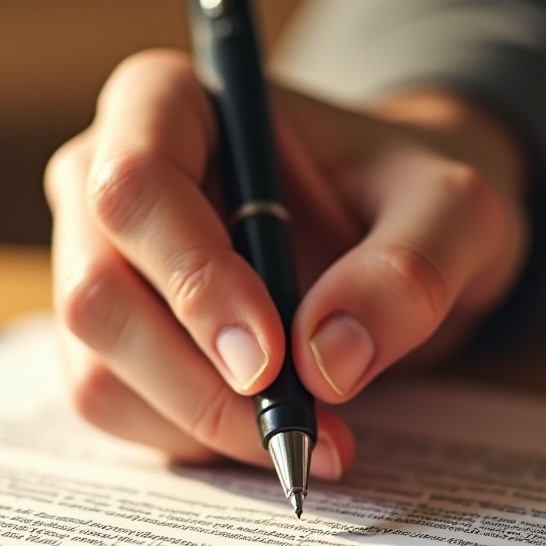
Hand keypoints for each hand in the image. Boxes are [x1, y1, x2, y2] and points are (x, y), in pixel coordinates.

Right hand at [45, 49, 527, 475]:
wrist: (385, 235)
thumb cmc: (403, 199)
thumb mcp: (453, 212)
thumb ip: (410, 269)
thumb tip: (326, 360)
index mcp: (166, 104)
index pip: (135, 187)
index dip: (193, 280)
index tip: (271, 359)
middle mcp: (103, 179)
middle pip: (97, 295)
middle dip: (198, 382)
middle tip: (300, 426)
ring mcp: (92, 262)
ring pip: (95, 370)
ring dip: (200, 424)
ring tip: (305, 436)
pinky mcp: (105, 336)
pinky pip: (113, 408)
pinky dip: (189, 440)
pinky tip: (263, 431)